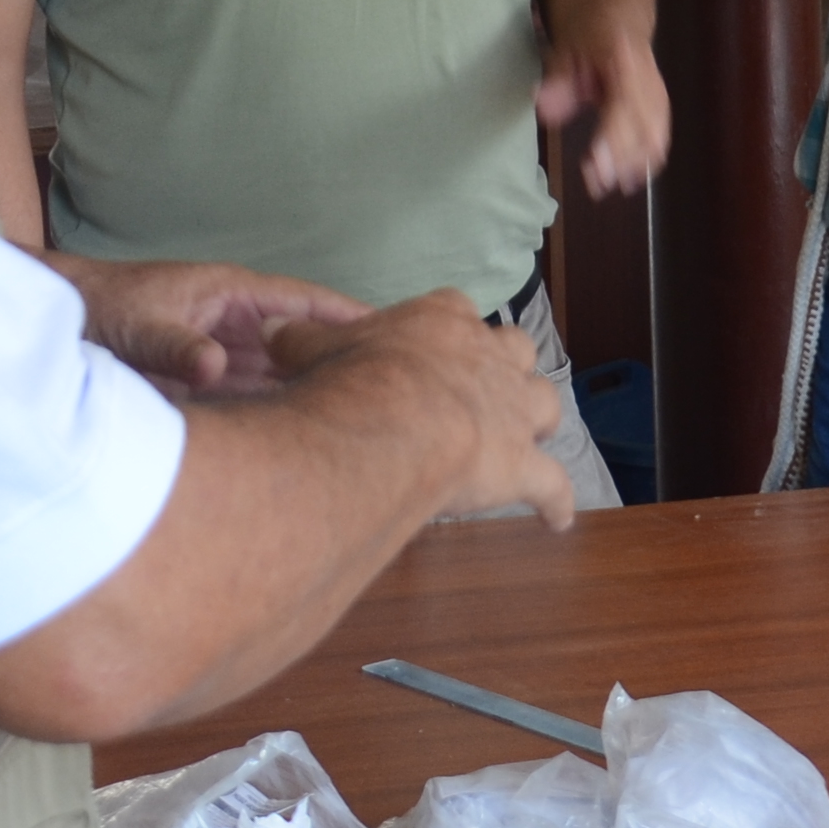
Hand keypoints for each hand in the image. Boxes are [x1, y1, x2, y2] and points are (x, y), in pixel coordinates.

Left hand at [58, 257, 374, 397]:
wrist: (58, 323)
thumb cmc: (100, 307)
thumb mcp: (139, 326)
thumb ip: (176, 347)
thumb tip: (214, 369)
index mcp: (234, 295)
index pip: (307, 304)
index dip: (350, 319)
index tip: (395, 336)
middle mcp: (238, 326)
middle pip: (304, 347)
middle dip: (342, 366)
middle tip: (393, 396)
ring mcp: (225, 355)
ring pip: (282, 379)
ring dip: (312, 397)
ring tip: (361, 427)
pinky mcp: (207, 385)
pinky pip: (253, 402)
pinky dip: (276, 419)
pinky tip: (303, 443)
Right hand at [278, 292, 579, 528]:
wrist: (394, 425)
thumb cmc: (355, 380)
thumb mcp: (313, 348)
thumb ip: (300, 337)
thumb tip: (272, 328)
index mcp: (442, 321)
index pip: (453, 308)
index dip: (447, 327)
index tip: (434, 344)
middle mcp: (489, 358)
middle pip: (515, 348)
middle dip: (506, 366)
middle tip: (488, 387)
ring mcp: (513, 410)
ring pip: (545, 402)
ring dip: (537, 418)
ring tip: (527, 435)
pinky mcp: (522, 464)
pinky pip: (552, 484)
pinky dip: (556, 501)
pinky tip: (556, 519)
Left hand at [535, 18, 674, 195]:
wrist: (618, 17)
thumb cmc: (589, 35)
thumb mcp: (564, 48)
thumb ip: (557, 80)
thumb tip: (544, 107)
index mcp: (625, 60)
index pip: (624, 106)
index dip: (612, 138)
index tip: (595, 164)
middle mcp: (648, 80)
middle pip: (645, 128)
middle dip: (622, 160)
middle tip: (595, 183)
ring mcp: (658, 94)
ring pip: (655, 137)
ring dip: (633, 166)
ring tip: (606, 186)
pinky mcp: (661, 108)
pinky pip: (659, 138)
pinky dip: (645, 161)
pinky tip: (628, 179)